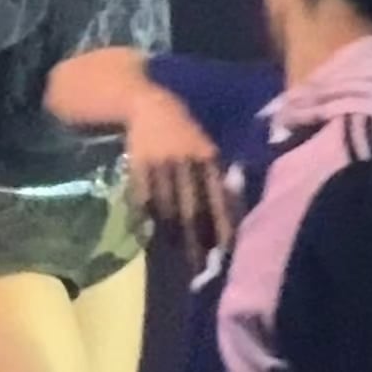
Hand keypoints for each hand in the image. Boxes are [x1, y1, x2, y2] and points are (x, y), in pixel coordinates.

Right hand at [125, 84, 233, 269]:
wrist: (149, 106)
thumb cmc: (184, 131)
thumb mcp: (205, 148)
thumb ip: (216, 176)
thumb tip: (232, 209)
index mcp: (206, 158)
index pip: (217, 197)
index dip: (222, 223)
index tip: (226, 250)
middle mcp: (184, 164)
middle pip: (192, 208)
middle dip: (197, 238)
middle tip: (200, 266)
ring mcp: (160, 167)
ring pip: (167, 208)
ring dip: (173, 234)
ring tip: (178, 257)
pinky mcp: (138, 170)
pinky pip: (144, 199)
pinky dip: (147, 219)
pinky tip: (150, 236)